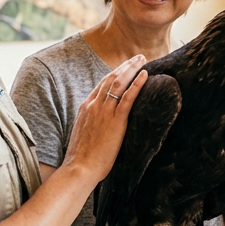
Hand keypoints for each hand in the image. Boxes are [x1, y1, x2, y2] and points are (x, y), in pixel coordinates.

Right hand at [59, 55, 146, 179]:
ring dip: (132, 69)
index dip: (115, 73)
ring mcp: (104, 112)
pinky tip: (145, 75)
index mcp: (86, 107)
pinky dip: (137, 84)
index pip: (102, 84)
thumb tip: (101, 123)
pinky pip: (128, 97)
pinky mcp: (115, 121)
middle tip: (137, 57)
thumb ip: (92, 123)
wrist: (79, 168)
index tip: (125, 67)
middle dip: (125, 66)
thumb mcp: (84, 133)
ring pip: (119, 83)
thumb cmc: (82, 157)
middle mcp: (94, 105)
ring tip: (143, 60)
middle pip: (111, 79)